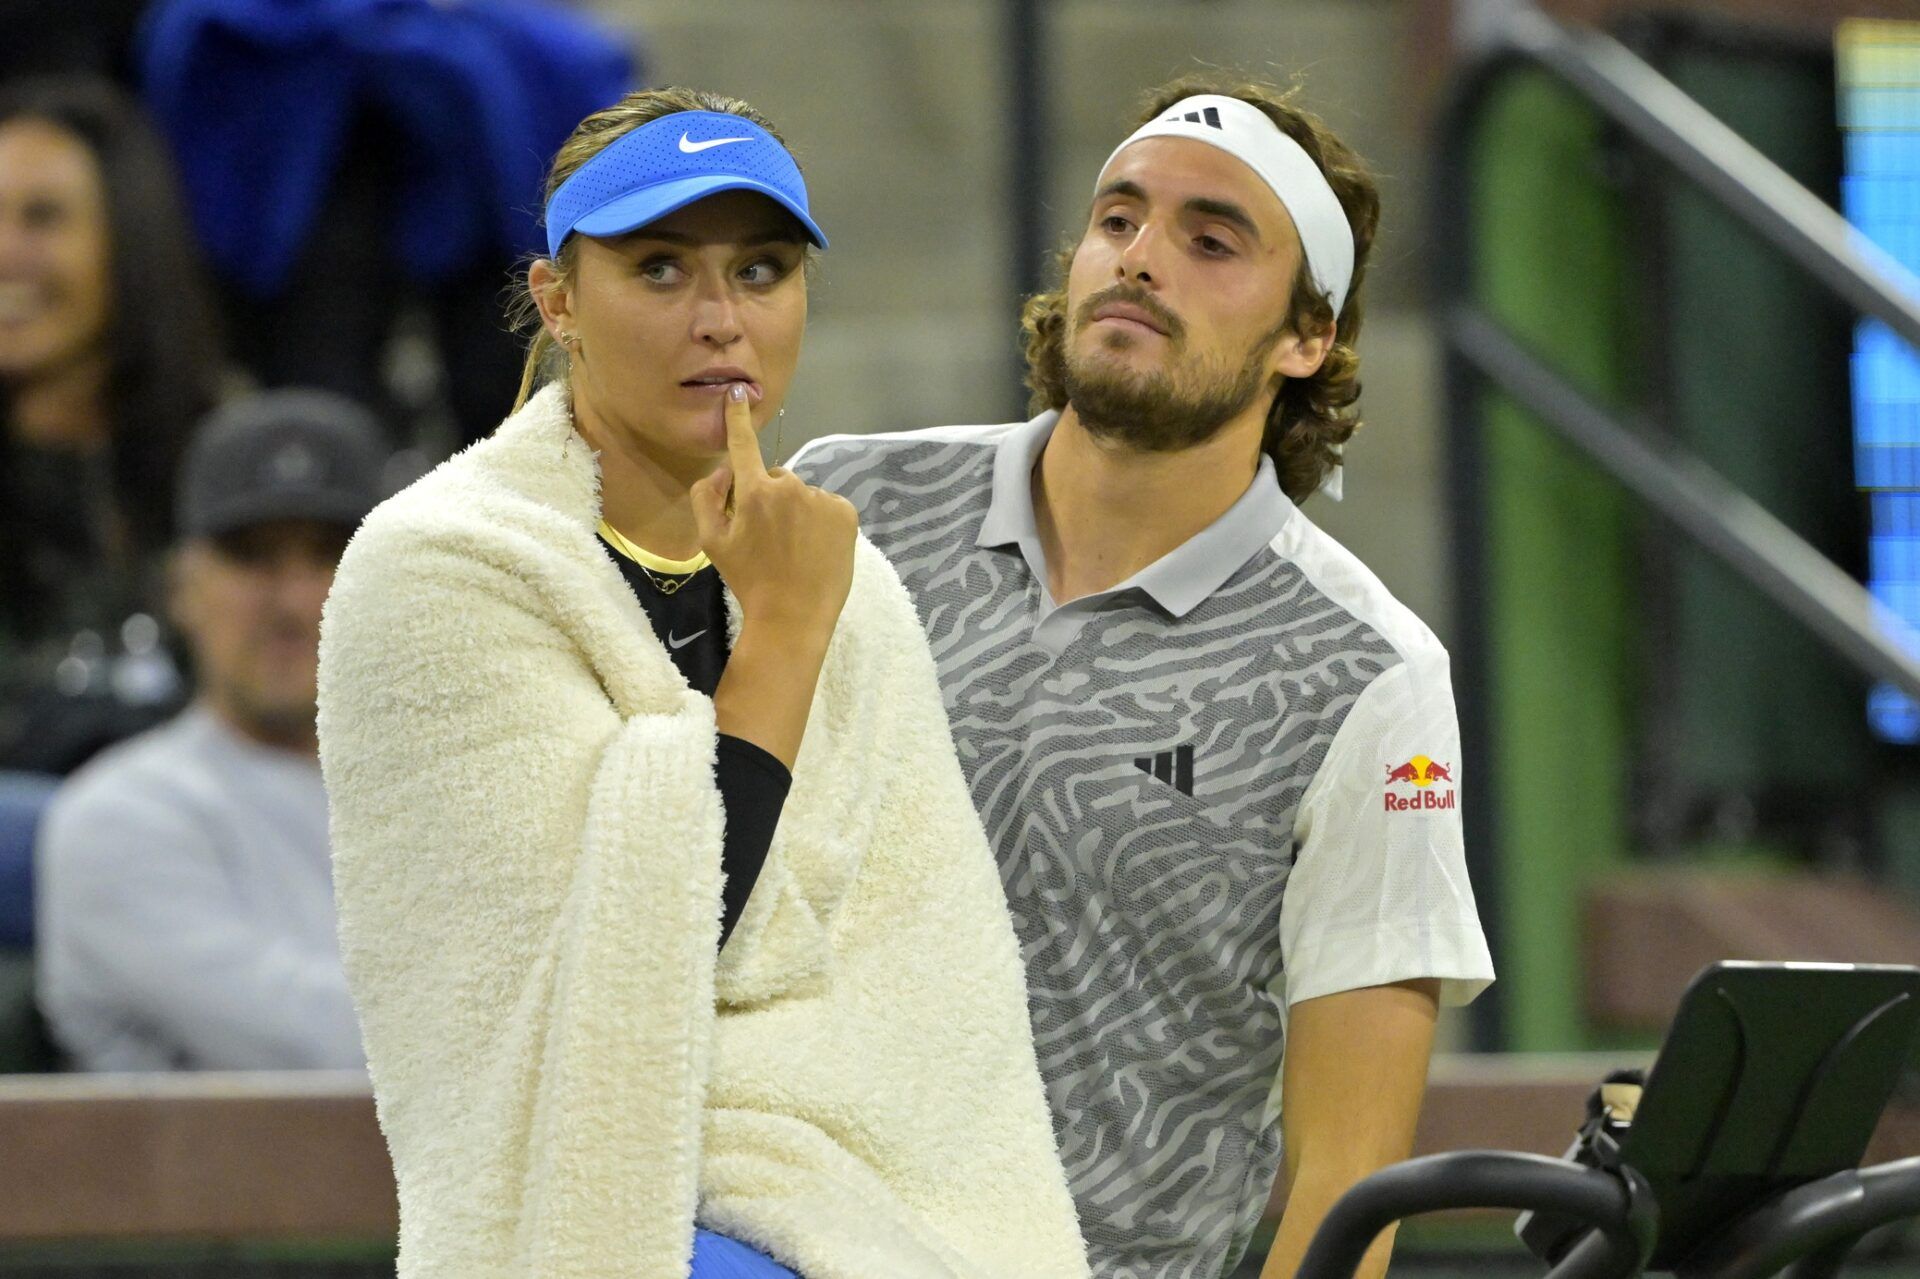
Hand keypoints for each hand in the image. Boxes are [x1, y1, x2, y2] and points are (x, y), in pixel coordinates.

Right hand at [690, 385, 857, 641]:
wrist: (793, 617)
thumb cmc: (748, 581)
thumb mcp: (711, 543)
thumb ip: (706, 498)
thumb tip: (721, 470)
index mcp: (754, 492)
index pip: (744, 445)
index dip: (739, 418)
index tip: (738, 393)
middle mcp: (791, 487)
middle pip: (775, 480)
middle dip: (769, 498)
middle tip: (768, 539)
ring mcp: (822, 499)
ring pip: (802, 496)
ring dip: (797, 513)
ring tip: (794, 550)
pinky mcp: (846, 513)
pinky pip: (827, 506)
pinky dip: (821, 522)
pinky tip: (815, 549)